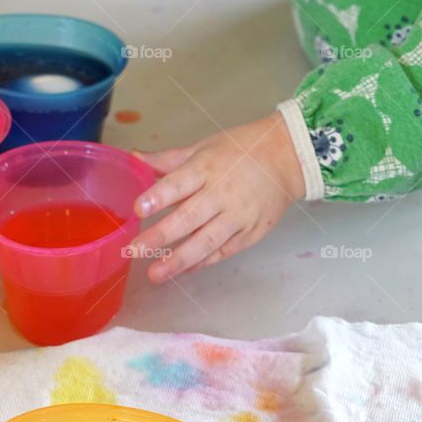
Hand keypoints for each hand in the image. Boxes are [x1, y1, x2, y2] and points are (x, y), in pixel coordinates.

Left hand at [130, 112, 304, 281]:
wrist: (287, 159)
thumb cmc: (241, 150)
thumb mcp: (203, 147)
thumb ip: (168, 159)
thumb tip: (135, 158)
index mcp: (206, 167)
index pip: (178, 183)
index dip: (158, 197)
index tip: (138, 209)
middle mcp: (222, 193)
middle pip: (188, 218)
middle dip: (160, 237)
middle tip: (133, 251)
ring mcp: (238, 216)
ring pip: (205, 242)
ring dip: (178, 260)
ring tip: (155, 274)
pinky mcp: (251, 234)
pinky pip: (223, 252)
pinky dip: (202, 262)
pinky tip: (183, 270)